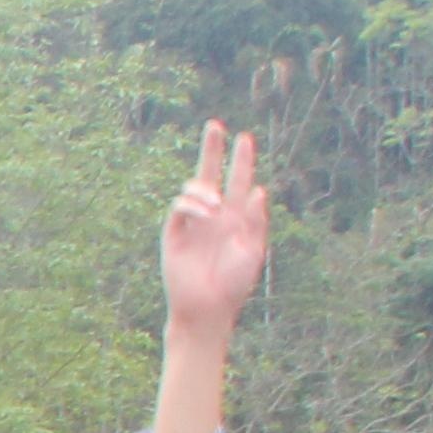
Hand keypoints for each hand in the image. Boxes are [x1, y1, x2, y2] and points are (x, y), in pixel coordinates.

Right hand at [159, 123, 267, 335]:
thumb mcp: (254, 250)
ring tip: (215, 206)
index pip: (239, 181)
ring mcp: (193, 222)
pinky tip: (206, 213)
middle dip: (212, 149)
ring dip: (205, 189)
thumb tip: (257, 190)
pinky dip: (193, 204)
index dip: (241, 160)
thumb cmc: (234, 283)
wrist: (208, 308)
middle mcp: (214, 215)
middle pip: (211, 173)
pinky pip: (180, 206)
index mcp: (236, 217)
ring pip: (194, 188)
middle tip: (215, 125)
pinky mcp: (174, 233)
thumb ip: (255, 221)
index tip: (244, 138)